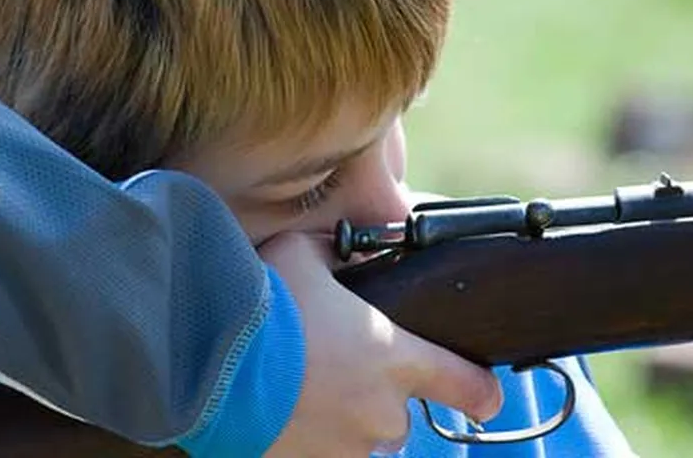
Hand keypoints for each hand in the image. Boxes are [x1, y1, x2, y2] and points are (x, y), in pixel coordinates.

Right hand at [257, 231, 502, 457]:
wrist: (207, 363)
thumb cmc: (264, 304)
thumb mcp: (302, 255)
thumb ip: (335, 257)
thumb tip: (344, 254)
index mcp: (396, 358)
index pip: (468, 386)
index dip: (481, 392)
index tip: (485, 398)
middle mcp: (382, 412)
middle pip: (401, 414)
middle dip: (376, 395)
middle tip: (334, 367)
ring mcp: (345, 447)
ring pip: (359, 438)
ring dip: (340, 418)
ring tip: (298, 389)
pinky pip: (320, 453)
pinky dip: (306, 435)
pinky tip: (278, 409)